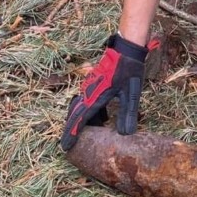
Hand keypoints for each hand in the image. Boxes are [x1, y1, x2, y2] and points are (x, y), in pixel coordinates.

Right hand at [60, 33, 149, 151]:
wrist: (126, 49)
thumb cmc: (129, 70)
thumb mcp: (131, 93)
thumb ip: (128, 114)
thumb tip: (125, 134)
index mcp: (95, 97)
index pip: (79, 119)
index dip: (72, 134)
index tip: (65, 146)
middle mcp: (88, 92)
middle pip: (75, 114)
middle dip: (73, 128)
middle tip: (71, 143)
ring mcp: (90, 86)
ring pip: (81, 107)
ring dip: (83, 120)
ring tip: (90, 133)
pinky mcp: (94, 82)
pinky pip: (87, 100)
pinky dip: (91, 111)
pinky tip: (102, 117)